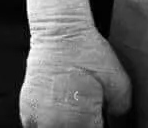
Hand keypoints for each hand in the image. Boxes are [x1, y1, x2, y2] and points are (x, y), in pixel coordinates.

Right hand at [20, 0, 131, 127]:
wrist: (59, 31)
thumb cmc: (87, 51)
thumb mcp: (118, 79)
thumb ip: (121, 108)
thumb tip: (117, 121)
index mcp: (79, 121)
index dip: (99, 125)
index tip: (101, 117)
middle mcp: (54, 125)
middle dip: (85, 125)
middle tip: (92, 109)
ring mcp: (36, 120)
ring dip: (68, 125)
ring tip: (77, 106)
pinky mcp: (26, 112)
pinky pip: (40, 127)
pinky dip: (52, 122)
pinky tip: (62, 106)